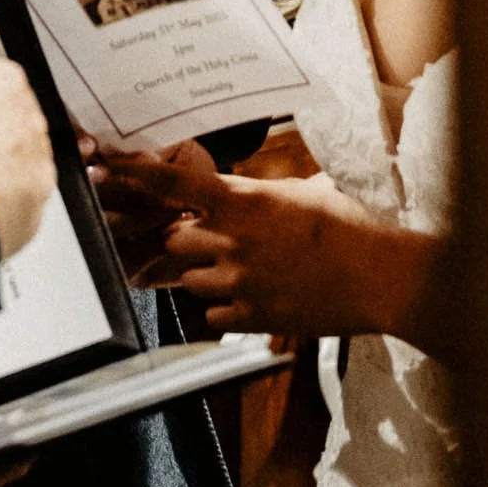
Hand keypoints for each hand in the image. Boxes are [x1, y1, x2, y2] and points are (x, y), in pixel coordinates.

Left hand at [99, 149, 444, 343]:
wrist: (382, 276)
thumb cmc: (350, 226)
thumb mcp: (303, 191)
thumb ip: (263, 193)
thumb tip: (246, 188)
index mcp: (245, 202)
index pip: (175, 184)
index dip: (135, 176)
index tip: (105, 169)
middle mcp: (234, 240)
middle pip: (174, 238)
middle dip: (184, 238)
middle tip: (207, 238)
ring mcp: (241, 282)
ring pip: (190, 279)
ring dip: (204, 274)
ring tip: (240, 270)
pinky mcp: (253, 317)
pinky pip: (213, 313)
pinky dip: (224, 307)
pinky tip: (252, 297)